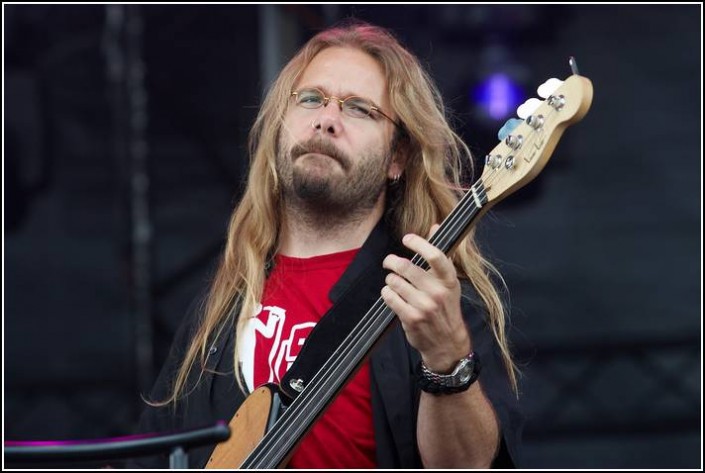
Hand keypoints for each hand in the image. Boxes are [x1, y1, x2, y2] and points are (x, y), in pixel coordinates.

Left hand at [381, 225, 470, 371]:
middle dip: (392, 262)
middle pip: (406, 267)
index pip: (435, 255)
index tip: (407, 238)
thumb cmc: (445, 307)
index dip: (419, 243)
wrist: (447, 341)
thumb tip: (435, 226)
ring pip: (394, 282)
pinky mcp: (411, 318)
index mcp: (449, 280)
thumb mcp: (447, 282)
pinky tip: (392, 294)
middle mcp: (438, 293)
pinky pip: (389, 297)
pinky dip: (387, 293)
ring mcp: (424, 307)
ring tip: (393, 282)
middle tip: (389, 262)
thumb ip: (439, 254)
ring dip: (390, 280)